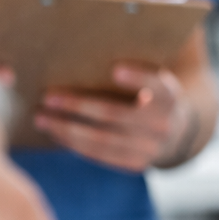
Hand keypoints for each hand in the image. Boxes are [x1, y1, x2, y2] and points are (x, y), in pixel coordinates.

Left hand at [36, 63, 198, 171]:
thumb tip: (88, 55)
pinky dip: (75, 144)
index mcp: (170, 95)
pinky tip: (56, 133)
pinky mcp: (137, 164)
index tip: (115, 69)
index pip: (155, 84)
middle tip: (48, 97)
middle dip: (78, 105)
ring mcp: (152, 148)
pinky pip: (100, 155)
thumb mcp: (154, 80)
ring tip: (42, 118)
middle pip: (115, 114)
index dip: (137, 77)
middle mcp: (164, 123)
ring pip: (102, 139)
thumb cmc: (151, 96)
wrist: (177, 133)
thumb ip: (135, 71)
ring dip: (67, 129)